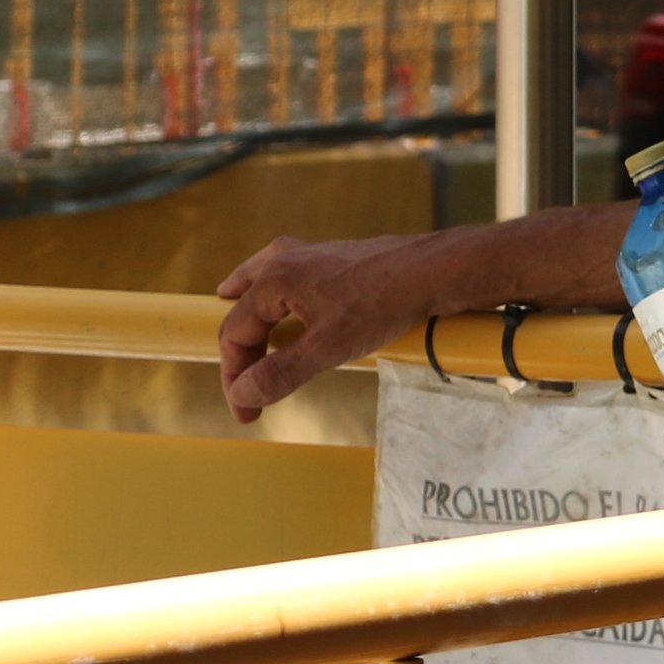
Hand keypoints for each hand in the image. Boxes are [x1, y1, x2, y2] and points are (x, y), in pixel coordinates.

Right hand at [215, 234, 432, 418]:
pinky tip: (283, 312)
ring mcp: (305, 254)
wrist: (430, 272)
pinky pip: (283, 280)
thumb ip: (281, 373)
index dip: (233, 375)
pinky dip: (272, 302)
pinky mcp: (326, 257)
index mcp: (275, 278)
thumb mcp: (328, 348)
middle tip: (249, 391)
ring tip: (243, 340)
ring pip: (258, 286)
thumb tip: (243, 394)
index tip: (245, 409)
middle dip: (241, 354)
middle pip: (242, 309)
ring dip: (249, 319)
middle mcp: (283, 259)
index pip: (234, 332)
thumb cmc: (381, 304)